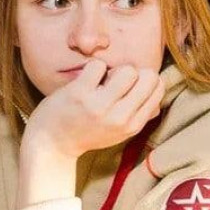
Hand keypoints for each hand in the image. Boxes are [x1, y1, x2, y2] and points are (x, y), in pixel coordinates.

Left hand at [23, 60, 164, 159]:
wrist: (51, 144)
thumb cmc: (86, 132)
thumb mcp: (118, 132)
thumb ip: (139, 116)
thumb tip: (158, 95)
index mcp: (132, 125)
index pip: (159, 89)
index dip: (146, 80)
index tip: (129, 87)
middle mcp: (120, 117)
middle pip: (149, 76)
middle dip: (134, 72)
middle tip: (115, 82)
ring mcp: (99, 105)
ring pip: (127, 70)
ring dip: (114, 69)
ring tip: (101, 82)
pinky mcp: (79, 94)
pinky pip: (98, 65)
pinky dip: (93, 67)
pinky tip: (85, 80)